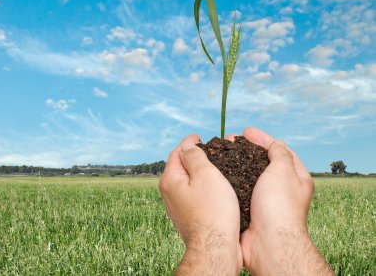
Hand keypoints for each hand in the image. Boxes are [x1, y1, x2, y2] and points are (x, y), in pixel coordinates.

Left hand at [159, 134, 242, 274]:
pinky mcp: (189, 216)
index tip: (199, 136)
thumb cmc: (213, 211)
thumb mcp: (205, 174)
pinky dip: (202, 186)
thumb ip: (195, 156)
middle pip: (181, 167)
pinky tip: (214, 187)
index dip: (189, 142)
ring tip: (214, 165)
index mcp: (170, 180)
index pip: (177, 153)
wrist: (216, 248)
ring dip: (199, 171)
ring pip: (188, 181)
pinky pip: (194, 194)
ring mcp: (178, 206)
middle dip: (194, 156)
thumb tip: (187, 146)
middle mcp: (170, 193)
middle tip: (210, 149)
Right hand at [236, 127, 332, 274]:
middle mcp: (281, 188)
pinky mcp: (250, 208)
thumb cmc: (279, 206)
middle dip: (247, 148)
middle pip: (262, 161)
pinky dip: (231, 178)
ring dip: (236, 161)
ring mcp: (265, 198)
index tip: (246, 131)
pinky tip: (220, 172)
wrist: (268, 242)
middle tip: (231, 139)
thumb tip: (277, 144)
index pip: (280, 150)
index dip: (263, 138)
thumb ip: (279, 154)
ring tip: (222, 152)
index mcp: (296, 177)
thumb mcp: (283, 171)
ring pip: (249, 174)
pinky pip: (240, 188)